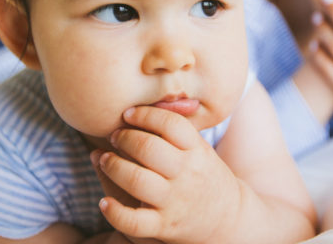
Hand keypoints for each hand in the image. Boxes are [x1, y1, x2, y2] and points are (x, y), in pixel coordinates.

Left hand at [93, 106, 241, 243]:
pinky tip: (104, 202)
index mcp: (197, 151)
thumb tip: (141, 106)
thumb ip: (176, 130)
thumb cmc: (204, 175)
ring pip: (136, 180)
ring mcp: (174, 201)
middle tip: (114, 136)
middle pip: (149, 148)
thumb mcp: (200, 149)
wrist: (229, 218)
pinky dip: (115, 212)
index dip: (145, 115)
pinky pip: (134, 222)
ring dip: (113, 166)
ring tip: (104, 159)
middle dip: (124, 138)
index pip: (171, 124)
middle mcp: (186, 174)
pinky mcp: (164, 226)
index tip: (128, 113)